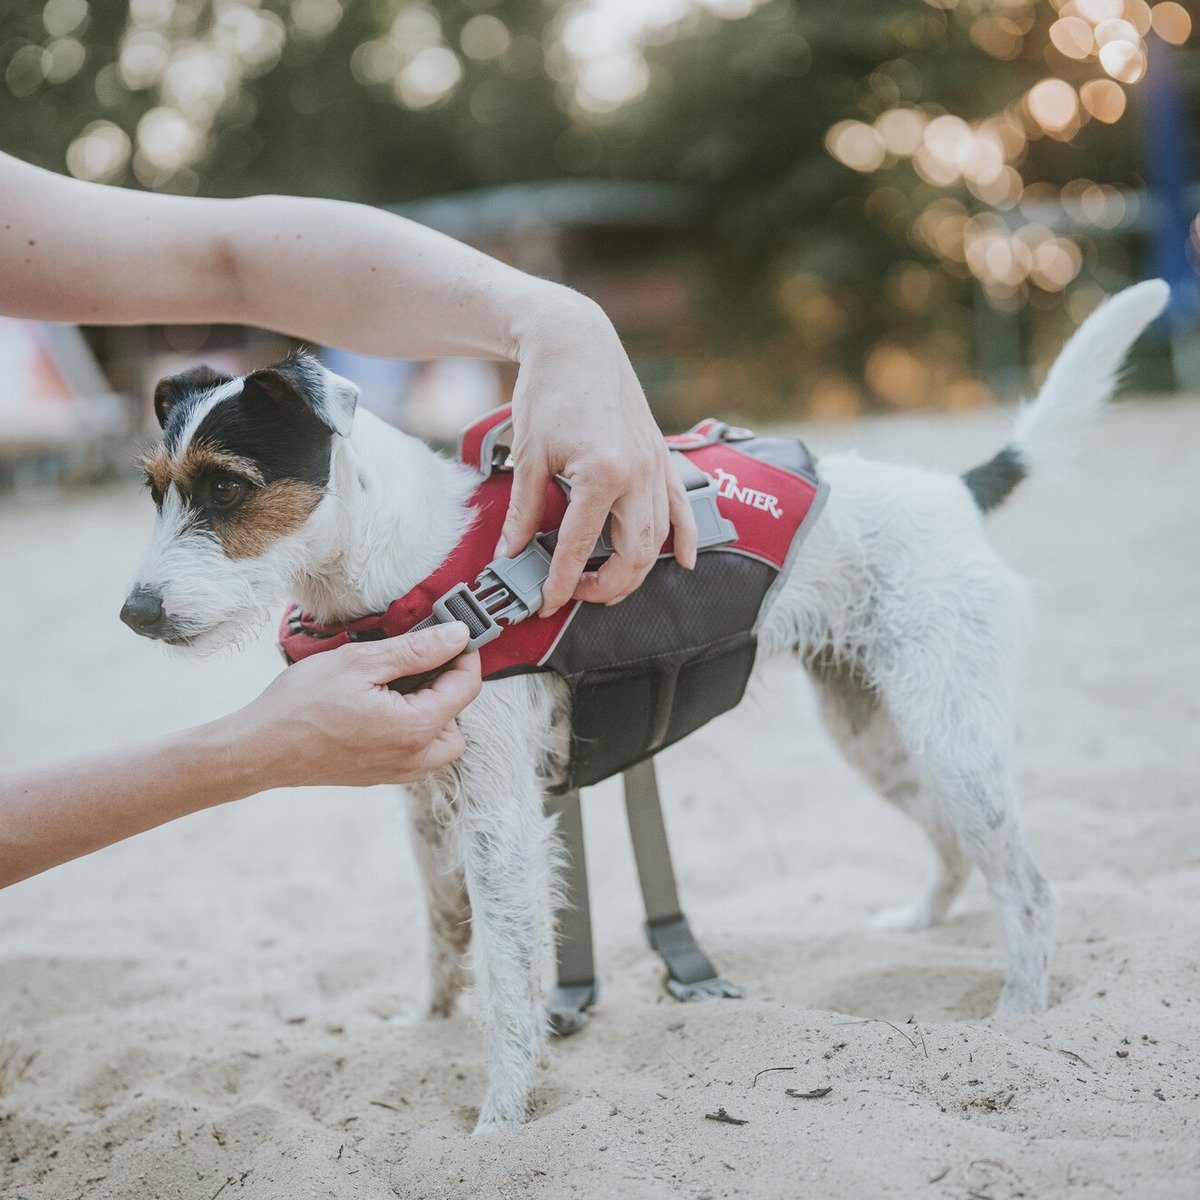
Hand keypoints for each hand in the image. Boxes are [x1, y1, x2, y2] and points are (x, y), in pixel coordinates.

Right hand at [230, 623, 481, 787]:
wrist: (260, 748)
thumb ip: (417, 650)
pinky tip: (381, 703)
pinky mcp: (382, 775)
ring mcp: (398, 772)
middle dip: (448, 686)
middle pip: (459, 718)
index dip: (464, 655)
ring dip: (432, 710)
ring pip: (441, 739)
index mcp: (416, 729)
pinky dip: (411, 726)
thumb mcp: (361, 662)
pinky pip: (416, 751)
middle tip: (417, 661)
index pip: (466, 687)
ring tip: (397, 683)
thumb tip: (459, 635)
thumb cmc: (303, 703)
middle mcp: (415, 758)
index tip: (450, 634)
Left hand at [501, 292, 698, 615]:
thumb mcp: (529, 456)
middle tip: (574, 593)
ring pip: (659, 539)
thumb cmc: (549, 391)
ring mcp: (657, 467)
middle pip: (635, 555)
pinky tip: (685, 562)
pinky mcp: (663, 459)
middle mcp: (638, 474)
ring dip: (636, 569)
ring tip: (605, 583)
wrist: (577, 342)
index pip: (580, 547)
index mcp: (602, 474)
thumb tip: (510, 553)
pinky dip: (685, 538)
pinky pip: (683, 508)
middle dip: (606, 586)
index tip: (545, 603)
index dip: (560, 582)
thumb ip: (523, 511)